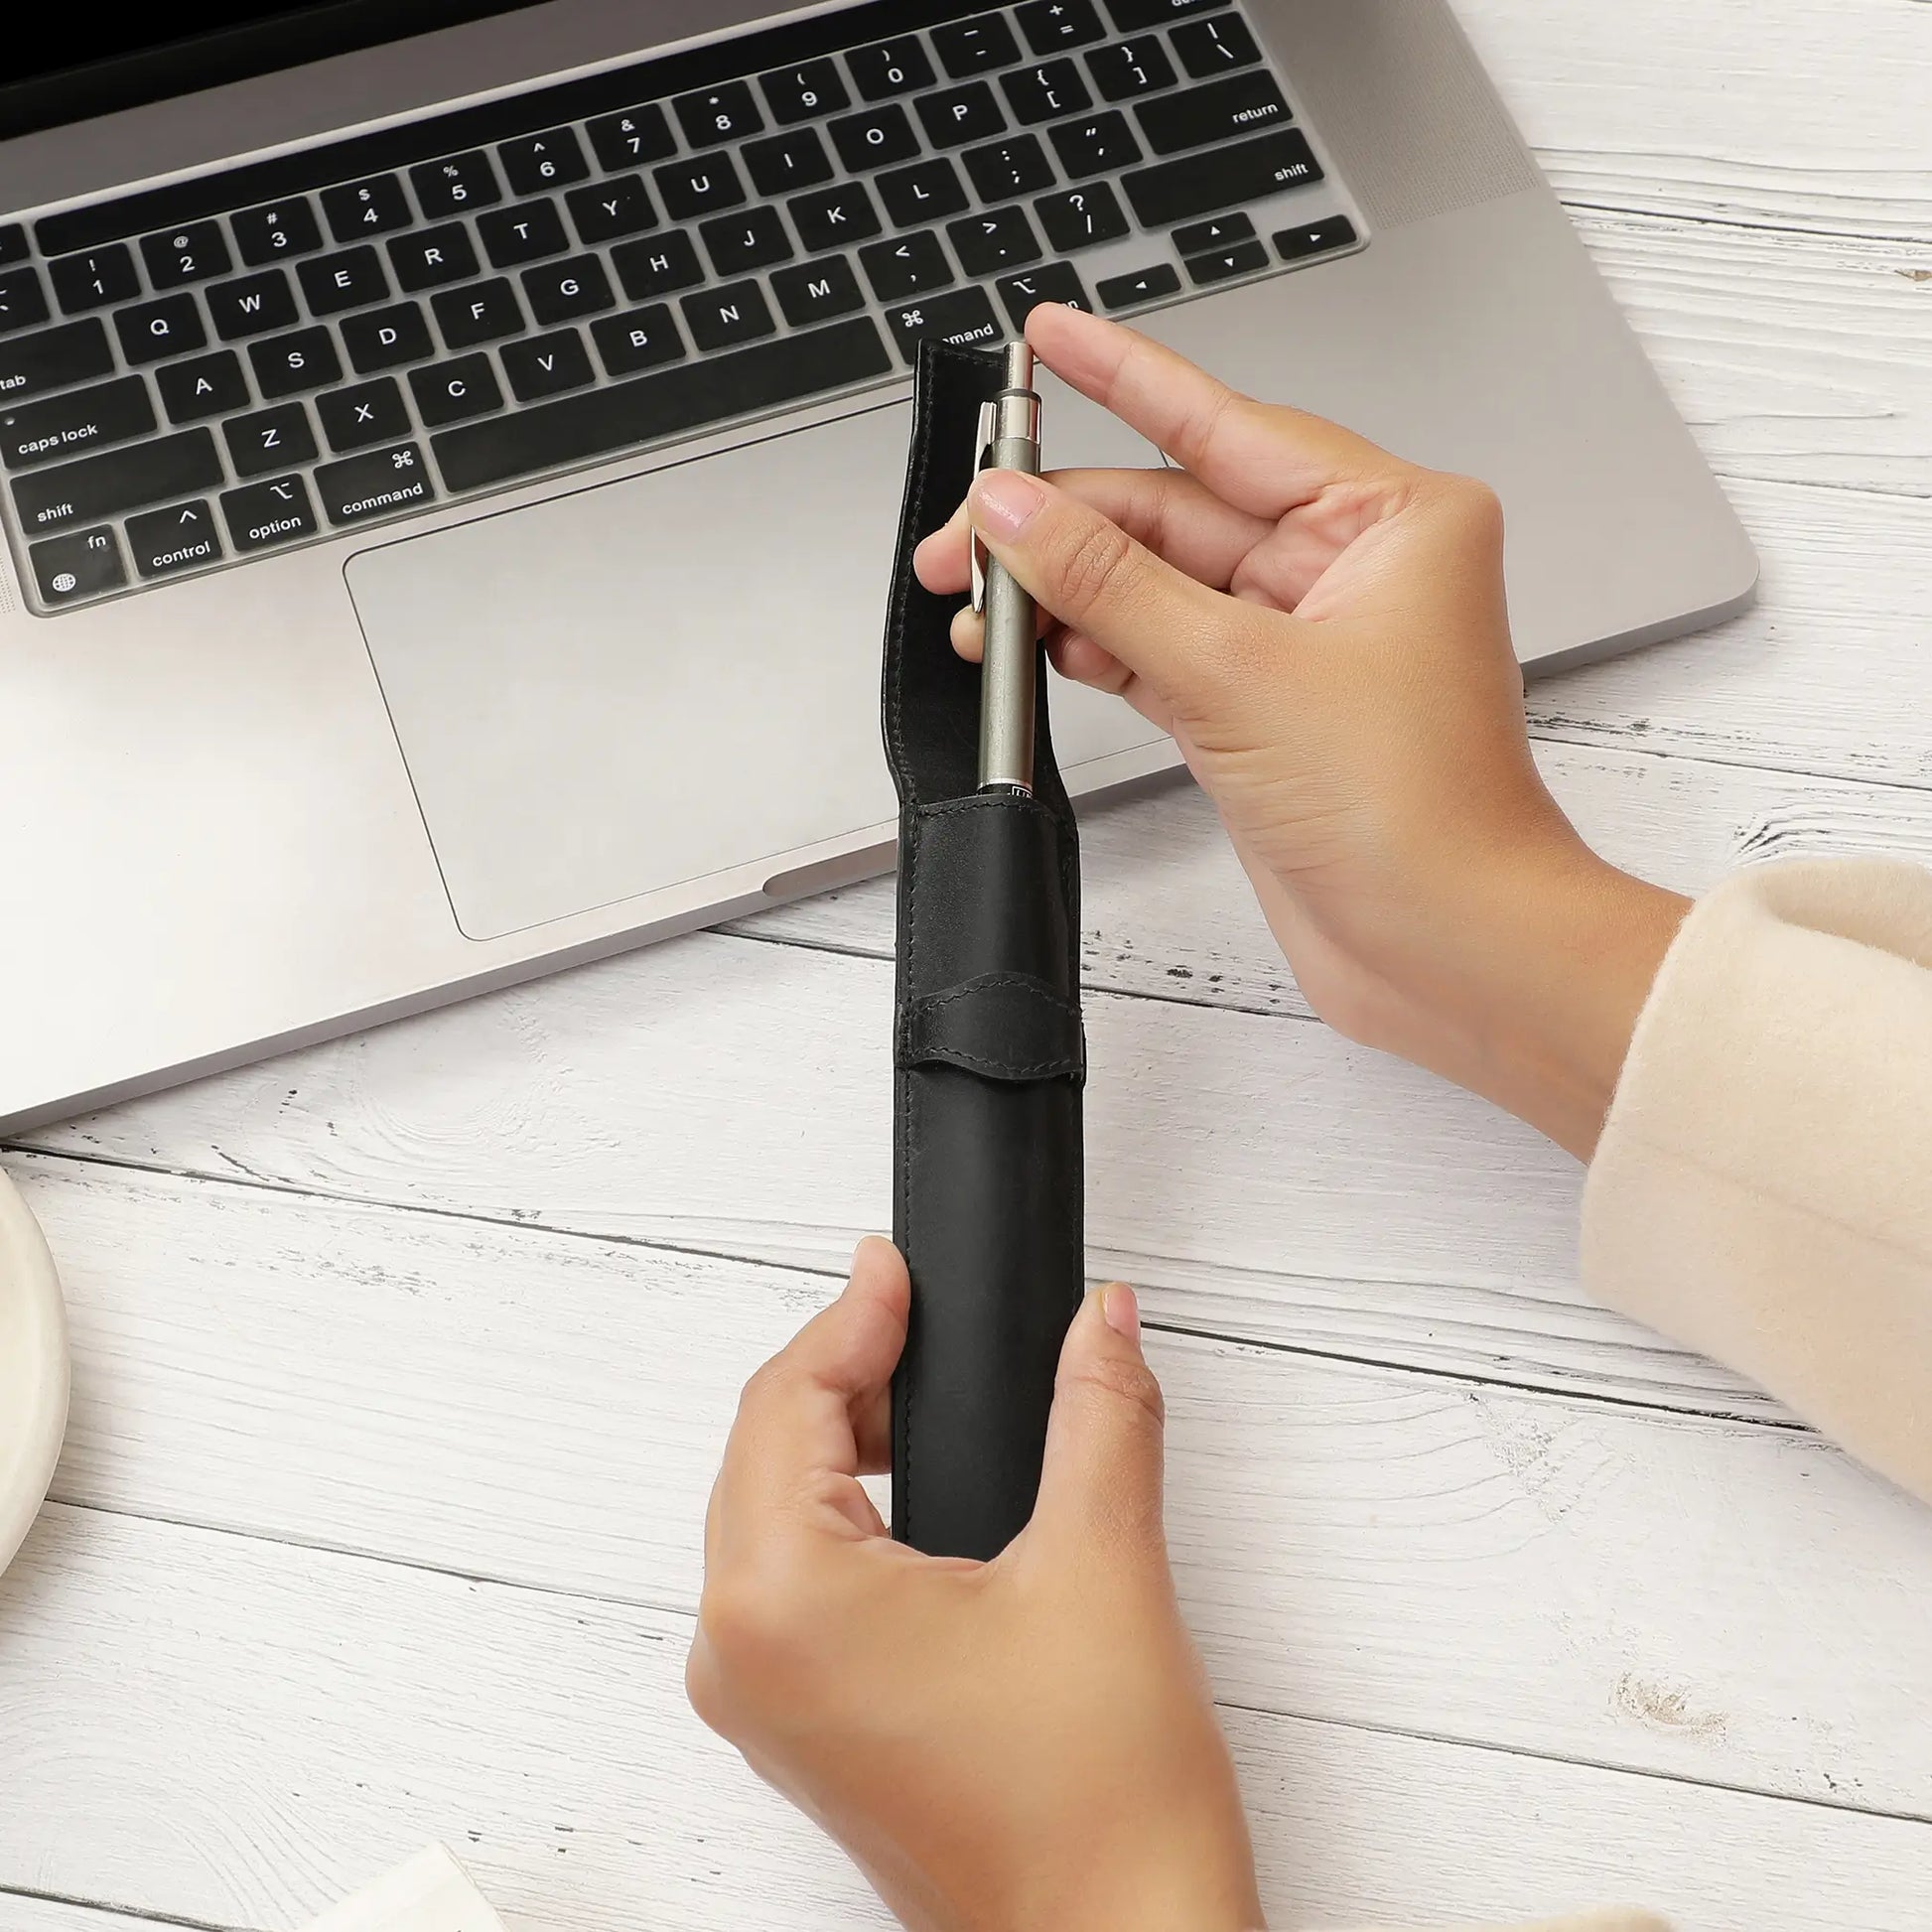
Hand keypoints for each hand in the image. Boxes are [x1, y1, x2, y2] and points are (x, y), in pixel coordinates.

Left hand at [687, 1238, 1262, 1931]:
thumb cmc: (1098, 1815)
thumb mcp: (1104, 1568)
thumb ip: (1098, 1412)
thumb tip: (1100, 1322)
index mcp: (783, 1604)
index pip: (787, 1405)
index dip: (850, 1318)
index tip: (895, 1269)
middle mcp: (743, 1659)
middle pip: (764, 1454)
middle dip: (842, 1373)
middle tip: (913, 1312)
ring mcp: (764, 1705)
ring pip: (771, 1515)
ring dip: (842, 1442)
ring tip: (923, 1388)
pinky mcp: (802, 1731)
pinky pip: (789, 1580)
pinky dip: (842, 1515)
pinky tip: (912, 1487)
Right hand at [915, 306, 1686, 1158]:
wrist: (1445, 947)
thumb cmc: (1417, 815)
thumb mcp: (1238, 675)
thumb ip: (1111, 585)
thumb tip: (1018, 513)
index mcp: (1389, 520)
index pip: (1228, 425)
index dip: (1127, 378)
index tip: (1052, 337)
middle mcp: (1350, 572)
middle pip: (1176, 512)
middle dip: (1064, 521)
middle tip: (967, 528)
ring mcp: (1302, 646)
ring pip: (1158, 587)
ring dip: (1068, 592)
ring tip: (979, 594)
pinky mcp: (1264, 714)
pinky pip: (1160, 653)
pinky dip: (1097, 649)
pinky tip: (1035, 639)